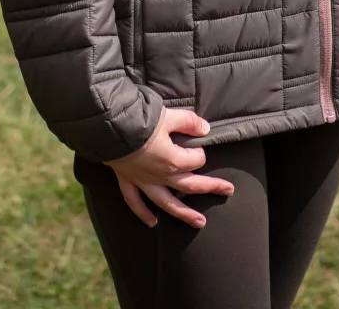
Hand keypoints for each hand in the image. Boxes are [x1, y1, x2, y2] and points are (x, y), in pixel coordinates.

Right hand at [104, 106, 233, 228]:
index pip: (196, 160)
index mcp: (173, 160)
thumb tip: (205, 128)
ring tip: (200, 223)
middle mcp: (161, 176)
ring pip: (167, 203)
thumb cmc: (141, 120)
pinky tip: (153, 223)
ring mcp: (144, 182)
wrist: (110, 129)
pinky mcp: (128, 181)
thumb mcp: (169, 116)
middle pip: (190, 186)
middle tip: (228, 191)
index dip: (199, 151)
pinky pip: (136, 203)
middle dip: (211, 187)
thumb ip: (189, 122)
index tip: (197, 143)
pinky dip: (144, 214)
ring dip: (184, 214)